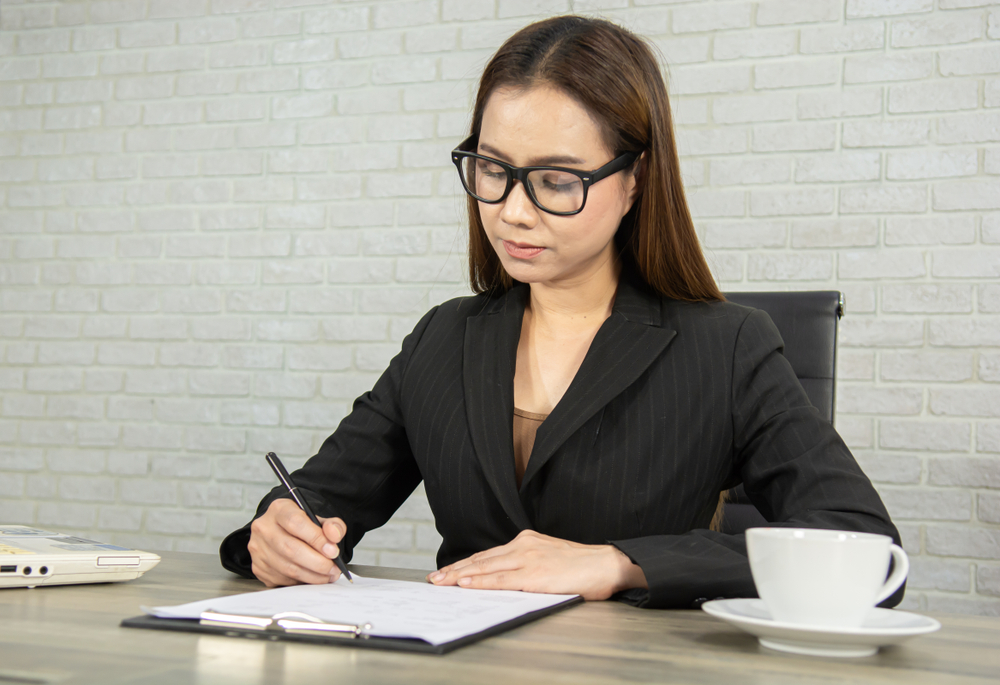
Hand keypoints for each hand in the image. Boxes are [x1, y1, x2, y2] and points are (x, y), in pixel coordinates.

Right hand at [248, 498, 347, 587]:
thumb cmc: (300, 526)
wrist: (281, 531)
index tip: (333, 551)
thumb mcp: (318, 519)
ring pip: (288, 568)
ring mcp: (258, 549)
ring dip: (313, 576)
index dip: (317, 539)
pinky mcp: (258, 567)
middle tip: (334, 568)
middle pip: (291, 549)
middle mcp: (264, 528)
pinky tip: (312, 577)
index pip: (296, 523)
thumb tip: (334, 536)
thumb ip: (332, 525)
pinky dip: (301, 581)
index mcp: (279, 509)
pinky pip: (282, 579)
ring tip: (328, 575)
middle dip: (318, 563)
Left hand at [425, 530, 646, 599]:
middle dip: (455, 570)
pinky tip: (466, 584)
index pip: (488, 554)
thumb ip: (527, 564)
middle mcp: (523, 546)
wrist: (606, 564)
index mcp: (526, 541)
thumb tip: (504, 578)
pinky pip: (501, 580)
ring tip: (442, 582)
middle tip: (434, 578)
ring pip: (486, 568)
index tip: (447, 571)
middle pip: (481, 559)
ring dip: (460, 576)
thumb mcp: (549, 557)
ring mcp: (528, 559)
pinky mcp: (535, 575)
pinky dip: (481, 582)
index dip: (465, 564)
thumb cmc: (581, 565)